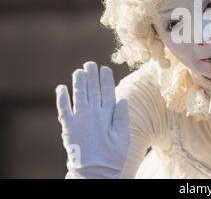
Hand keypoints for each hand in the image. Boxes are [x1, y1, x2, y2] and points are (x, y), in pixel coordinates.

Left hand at [55, 61, 129, 178]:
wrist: (93, 172)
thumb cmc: (112, 156)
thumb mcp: (123, 137)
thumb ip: (122, 116)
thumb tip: (121, 98)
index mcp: (107, 115)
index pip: (107, 91)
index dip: (106, 79)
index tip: (105, 68)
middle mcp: (92, 113)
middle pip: (92, 89)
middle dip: (91, 75)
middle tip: (90, 64)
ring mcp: (79, 119)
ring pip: (78, 94)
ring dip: (78, 81)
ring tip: (78, 71)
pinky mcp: (68, 127)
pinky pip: (63, 108)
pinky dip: (61, 97)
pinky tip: (61, 88)